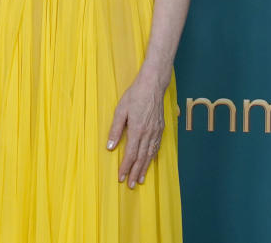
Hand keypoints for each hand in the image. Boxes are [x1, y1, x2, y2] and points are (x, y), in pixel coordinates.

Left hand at [106, 72, 167, 187]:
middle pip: (141, 158)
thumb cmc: (135, 95)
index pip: (130, 154)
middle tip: (131, 185)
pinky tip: (150, 162)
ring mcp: (156, 131)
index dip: (125, 167)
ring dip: (145, 168)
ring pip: (150, 155)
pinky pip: (156, 147)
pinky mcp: (160, 128)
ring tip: (140, 180)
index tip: (121, 177)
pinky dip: (152, 157)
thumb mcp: (121, 110)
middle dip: (135, 173)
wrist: (153, 85)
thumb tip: (110, 146)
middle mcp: (148, 133)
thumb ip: (115, 129)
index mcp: (137, 130)